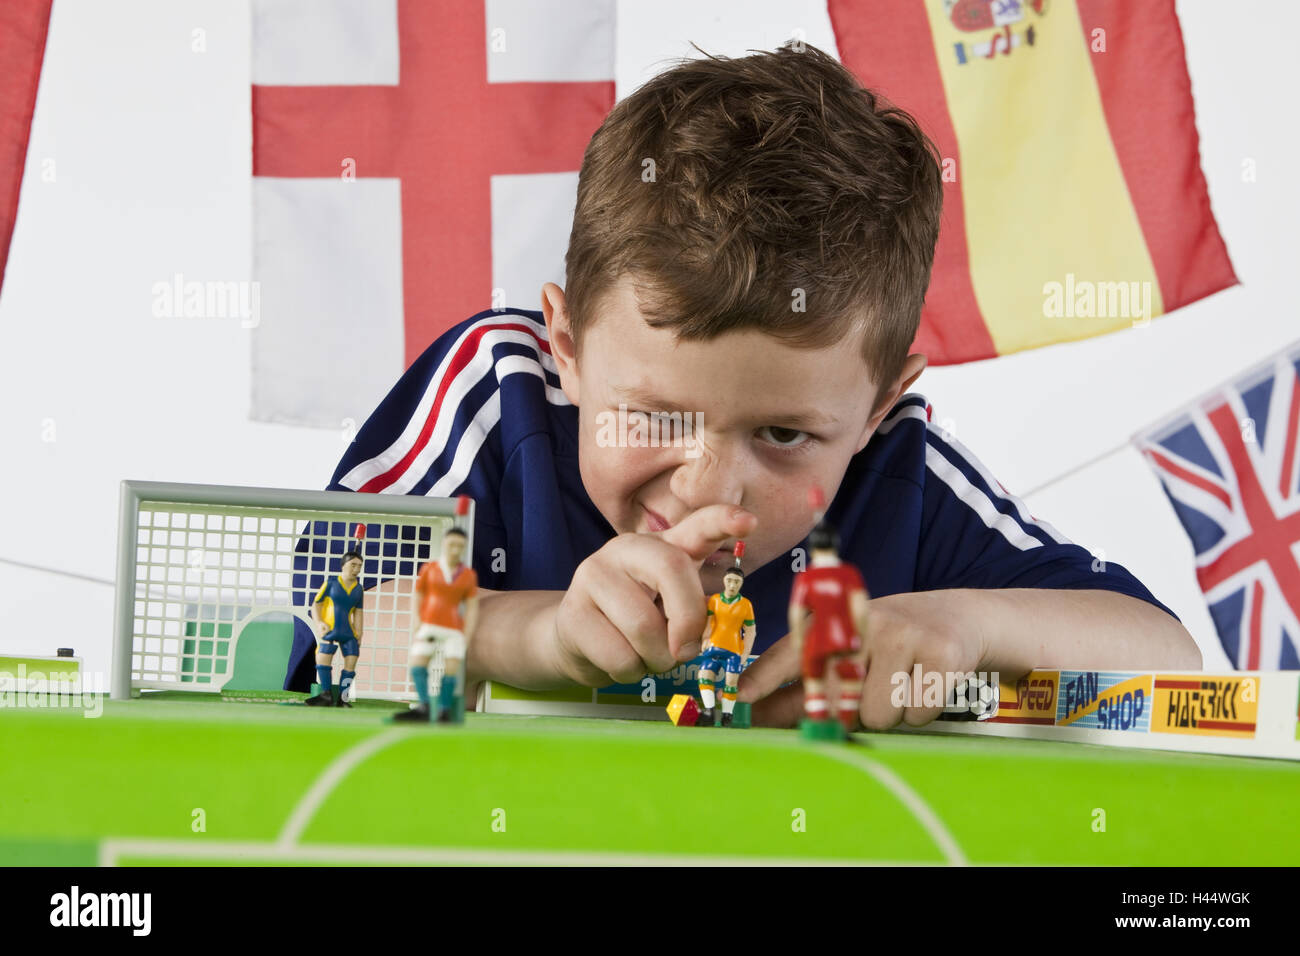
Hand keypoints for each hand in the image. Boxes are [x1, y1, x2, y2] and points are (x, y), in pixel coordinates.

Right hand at [549, 505, 756, 685]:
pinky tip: (621, 660)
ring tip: (647, 656)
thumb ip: (695, 613)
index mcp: (663, 546)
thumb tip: (699, 639)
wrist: (576, 638)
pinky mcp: (573, 611)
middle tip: (686, 651)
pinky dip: (631, 672)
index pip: (697, 524)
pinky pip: (620, 656)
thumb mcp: (672, 609)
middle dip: (689, 621)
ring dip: (656, 659)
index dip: (724, 521)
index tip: (749, 522)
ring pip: (645, 627)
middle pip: (672, 571)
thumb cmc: (638, 622)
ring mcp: (594, 574)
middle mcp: (627, 548)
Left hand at [739, 590, 987, 729]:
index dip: (765, 677)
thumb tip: (757, 713)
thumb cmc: (893, 641)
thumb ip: (805, 686)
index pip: (794, 651)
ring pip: (879, 714)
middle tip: (875, 685)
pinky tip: (927, 682)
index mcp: (837, 620)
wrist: (961, 618)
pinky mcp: (940, 654)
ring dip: (891, 711)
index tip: (740, 697)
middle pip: (840, 701)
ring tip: (903, 680)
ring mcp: (904, 635)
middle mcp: (865, 622)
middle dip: (854, 710)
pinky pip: (916, 713)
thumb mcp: (851, 651)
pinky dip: (922, 710)